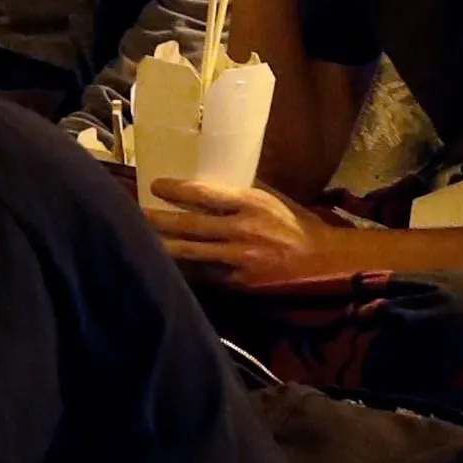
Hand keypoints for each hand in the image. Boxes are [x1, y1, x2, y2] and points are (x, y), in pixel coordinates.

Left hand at [144, 176, 337, 285]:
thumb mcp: (273, 199)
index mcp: (251, 204)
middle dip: (160, 219)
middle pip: (190, 225)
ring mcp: (238, 260)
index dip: (176, 189)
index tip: (157, 185)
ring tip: (143, 238)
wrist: (322, 262)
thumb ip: (244, 191)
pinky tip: (166, 264)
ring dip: (164, 246)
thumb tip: (213, 179)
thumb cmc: (297, 225)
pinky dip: (185, 268)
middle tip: (139, 212)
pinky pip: (203, 274)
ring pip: (191, 253)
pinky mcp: (238, 282)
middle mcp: (241, 231)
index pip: (204, 194)